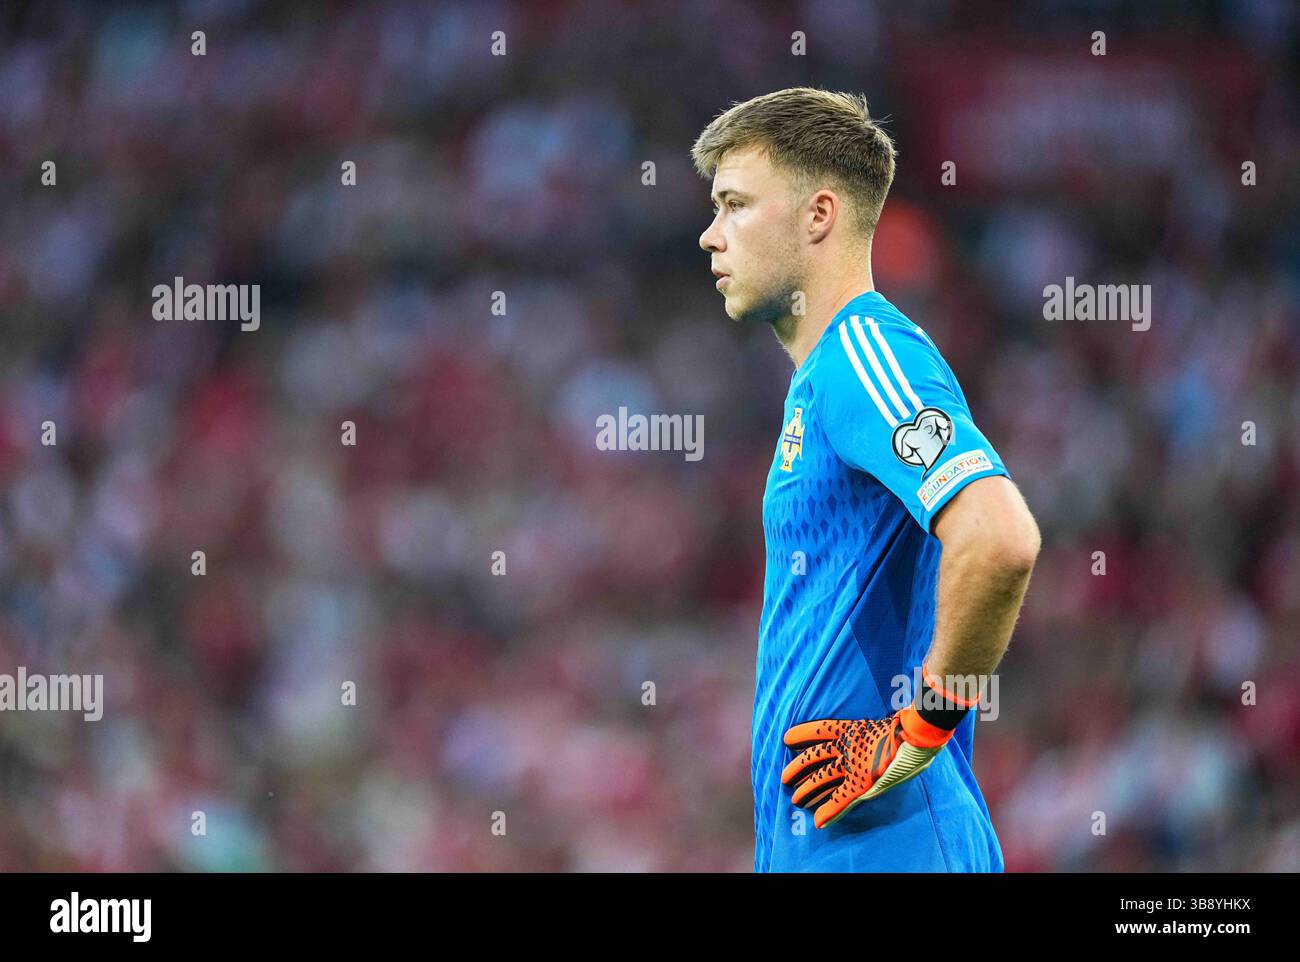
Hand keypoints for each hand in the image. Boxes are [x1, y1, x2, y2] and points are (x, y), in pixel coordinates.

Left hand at [781, 706, 955, 828]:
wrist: (915, 736)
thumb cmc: (905, 727)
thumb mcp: (884, 723)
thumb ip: (874, 728)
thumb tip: (883, 725)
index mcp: (851, 730)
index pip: (819, 730)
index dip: (802, 733)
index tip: (786, 738)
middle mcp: (846, 747)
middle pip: (814, 756)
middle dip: (797, 767)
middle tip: (784, 777)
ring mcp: (853, 765)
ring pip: (822, 778)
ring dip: (807, 790)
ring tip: (795, 800)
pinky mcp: (861, 782)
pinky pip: (841, 798)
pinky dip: (830, 810)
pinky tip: (819, 820)